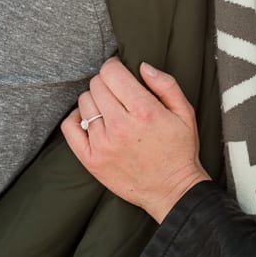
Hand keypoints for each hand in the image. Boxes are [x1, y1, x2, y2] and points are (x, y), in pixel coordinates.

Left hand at [61, 57, 210, 221]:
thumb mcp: (185, 113)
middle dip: (107, 82)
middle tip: (118, 91)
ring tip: (109, 108)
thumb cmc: (179, 150)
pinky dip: (77, 118)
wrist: (172, 190)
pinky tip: (91, 120)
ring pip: (84, 103)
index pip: (111, 72)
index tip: (120, 71)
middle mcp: (120, 126)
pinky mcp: (91, 160)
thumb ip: (166, 85)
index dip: (115, 66)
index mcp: (144, 111)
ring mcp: (103, 144)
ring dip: (95, 100)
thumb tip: (142, 66)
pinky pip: (70, 127)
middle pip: (96, 85)